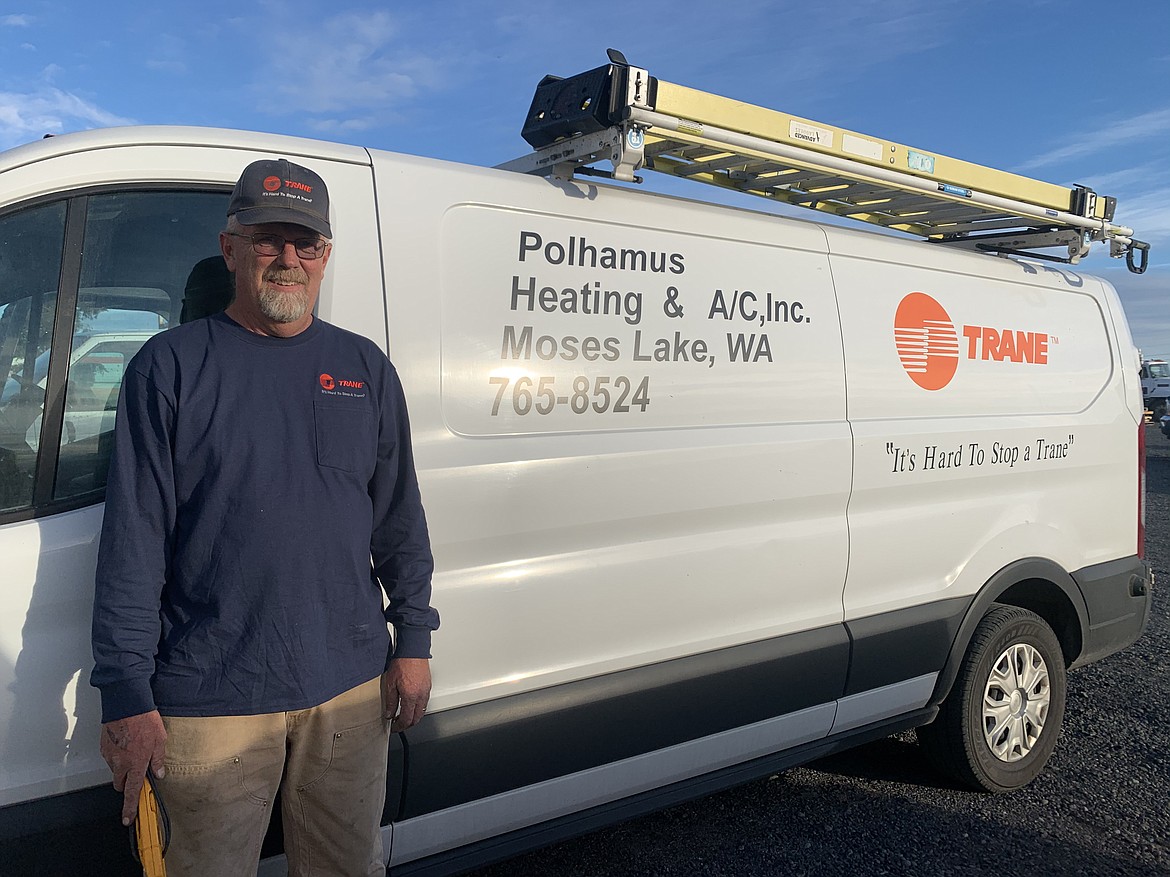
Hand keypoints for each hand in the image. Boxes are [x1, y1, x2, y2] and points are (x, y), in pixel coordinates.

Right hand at [99, 710, 166, 825]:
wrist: (126, 704)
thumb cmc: (144, 720)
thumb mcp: (160, 740)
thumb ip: (158, 759)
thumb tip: (158, 773)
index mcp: (135, 764)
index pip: (132, 792)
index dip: (129, 808)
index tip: (127, 819)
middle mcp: (120, 763)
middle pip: (120, 783)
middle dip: (127, 783)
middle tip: (136, 772)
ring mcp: (109, 755)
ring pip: (115, 769)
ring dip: (123, 766)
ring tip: (134, 749)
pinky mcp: (103, 746)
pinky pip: (110, 757)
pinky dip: (117, 755)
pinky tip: (126, 743)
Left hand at [382, 658, 431, 732]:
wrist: (412, 650)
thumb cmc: (402, 663)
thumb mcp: (390, 683)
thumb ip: (390, 701)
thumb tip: (389, 713)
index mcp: (410, 697)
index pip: (406, 719)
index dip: (399, 726)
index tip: (394, 727)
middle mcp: (420, 696)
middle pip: (416, 718)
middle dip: (407, 724)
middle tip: (398, 724)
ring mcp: (426, 691)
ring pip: (422, 711)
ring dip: (413, 716)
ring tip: (403, 714)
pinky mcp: (428, 686)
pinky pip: (424, 702)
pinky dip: (418, 707)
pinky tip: (410, 704)